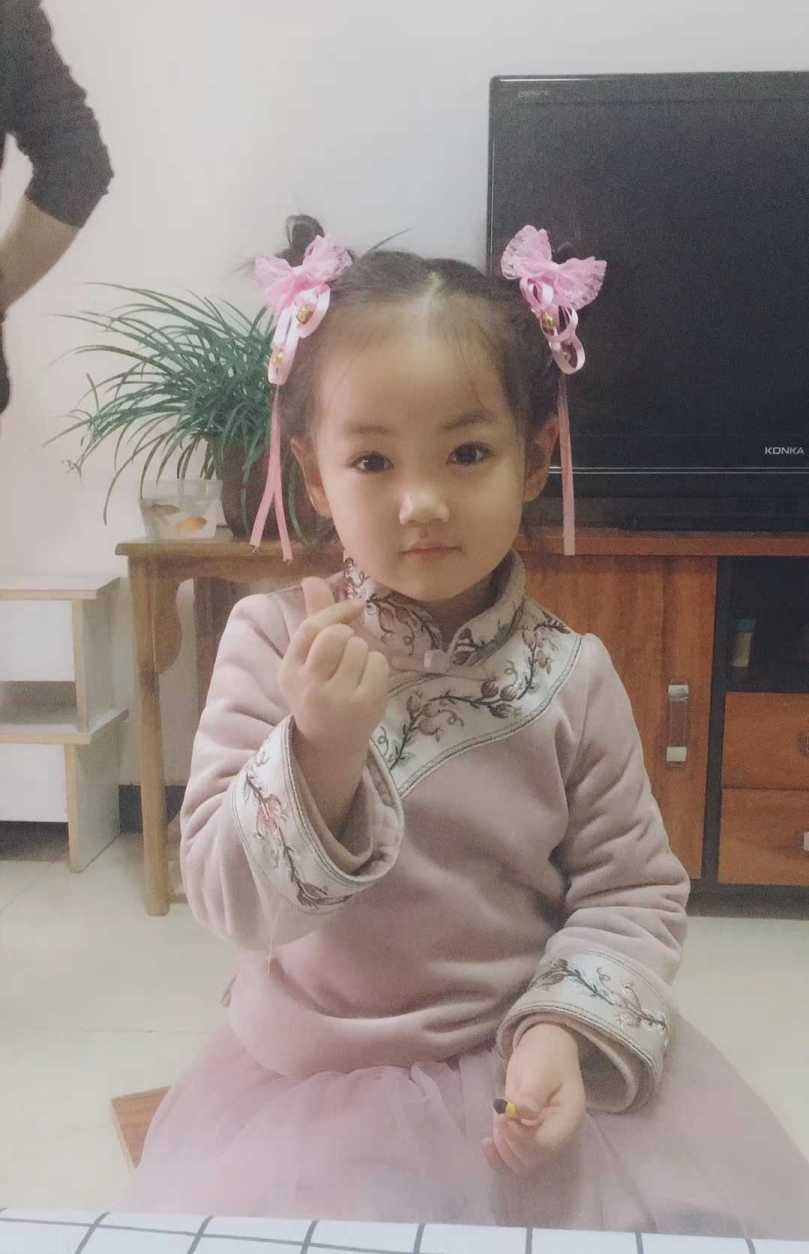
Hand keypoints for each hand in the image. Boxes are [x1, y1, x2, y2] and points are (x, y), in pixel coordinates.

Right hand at [279, 577, 388, 757]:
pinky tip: (368, 682)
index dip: (336, 610)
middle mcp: (309, 685)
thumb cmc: (321, 690)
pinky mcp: (363, 706)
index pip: (312, 627)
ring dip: (364, 653)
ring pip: (359, 647)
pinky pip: (378, 664)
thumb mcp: (308, 659)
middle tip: (348, 654)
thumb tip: (311, 578)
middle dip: (349, 636)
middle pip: (336, 635)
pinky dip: (378, 667)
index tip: (355, 607)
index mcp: (290, 669)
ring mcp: (336, 698)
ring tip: (357, 672)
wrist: (330, 741)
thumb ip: (314, 617)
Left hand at [482, 1023, 585, 1175]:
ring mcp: (542, 1138)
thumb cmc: (546, 1056)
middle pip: (532, 1159)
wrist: (545, 1049)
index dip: (520, 1136)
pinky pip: (513, 1157)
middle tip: (500, 1114)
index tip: (504, 1116)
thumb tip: (522, 1113)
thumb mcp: (539, 1069)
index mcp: (568, 1119)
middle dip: (510, 1140)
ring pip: (520, 1162)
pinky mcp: (528, 1137)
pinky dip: (499, 1154)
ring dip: (503, 1146)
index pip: (544, 1144)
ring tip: (497, 1120)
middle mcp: (558, 1136)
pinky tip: (487, 1143)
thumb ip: (532, 1093)